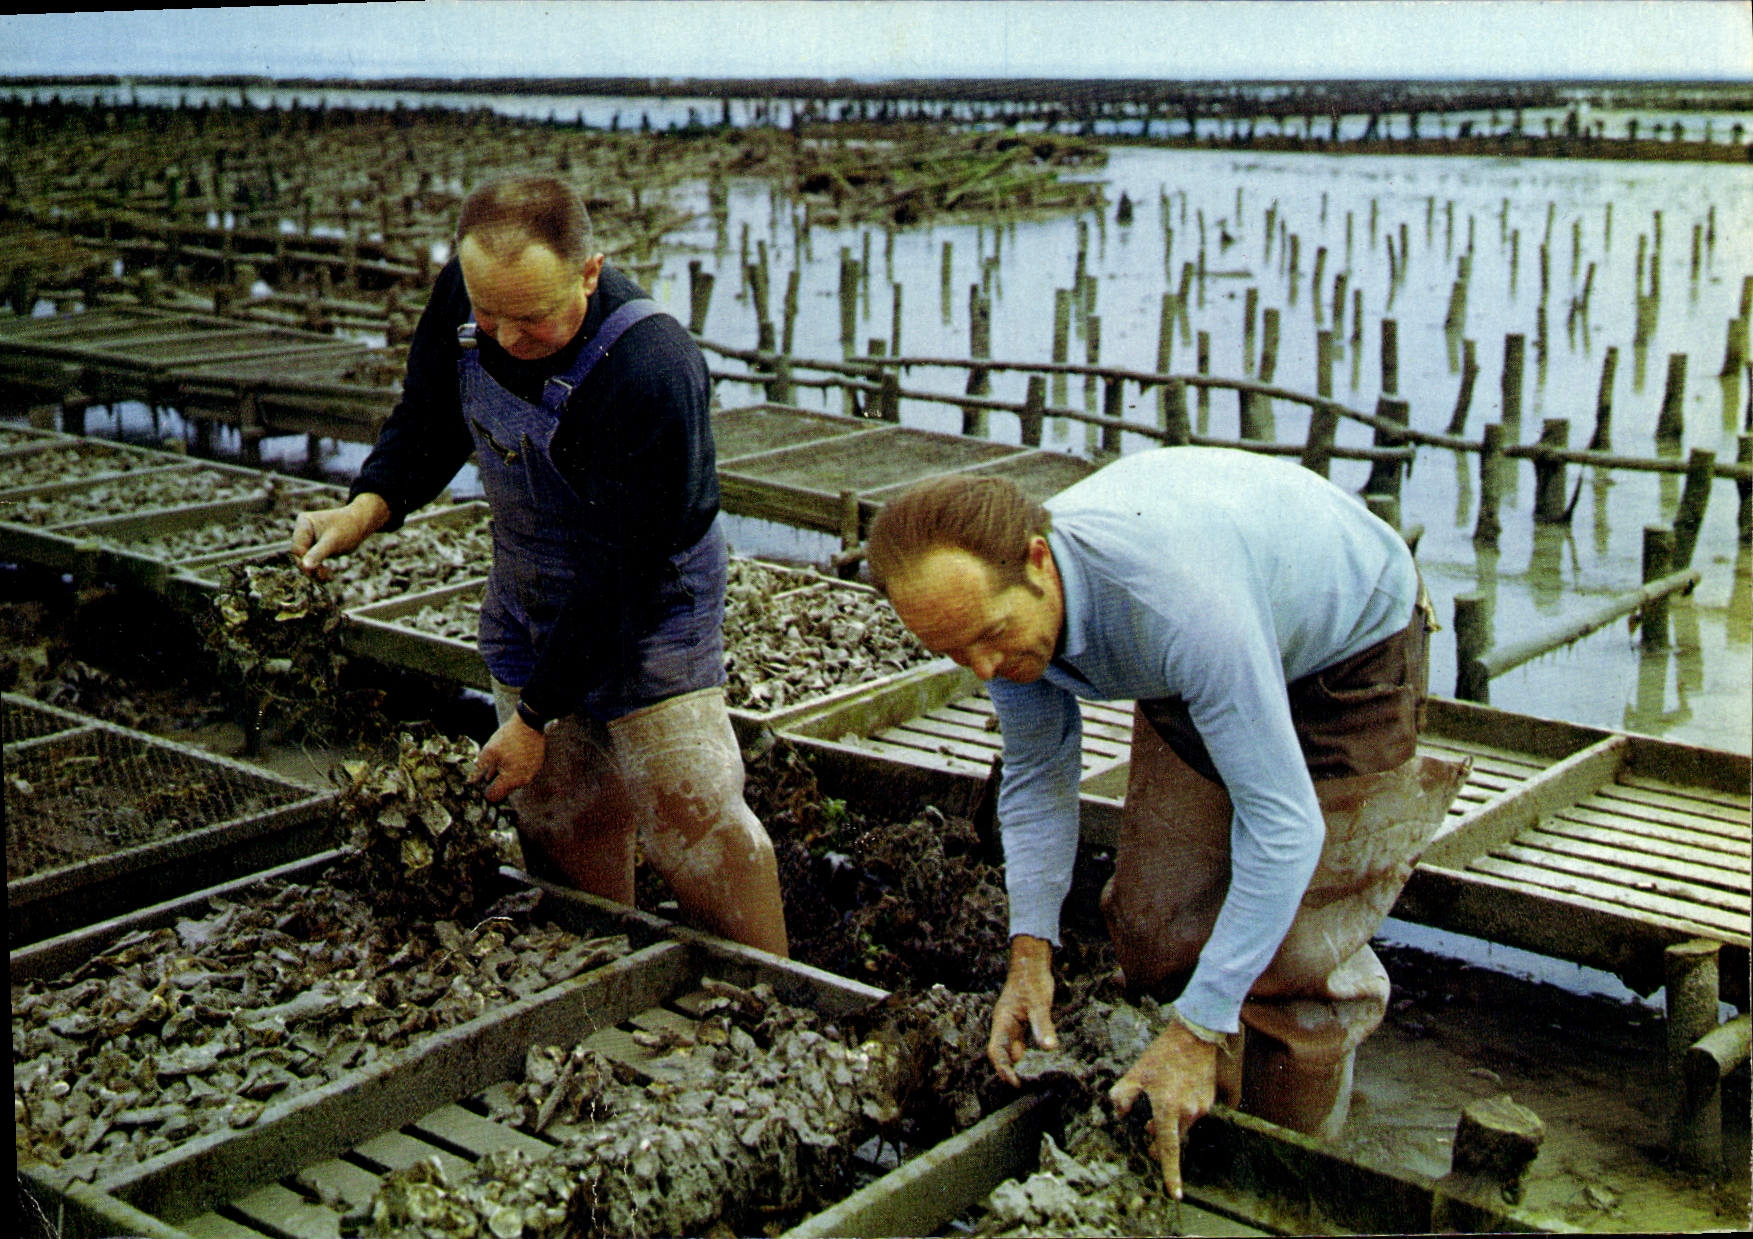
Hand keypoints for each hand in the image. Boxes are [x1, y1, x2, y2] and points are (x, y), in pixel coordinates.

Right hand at [291, 493, 389, 575]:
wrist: (361, 524)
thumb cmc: (349, 528)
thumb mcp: (334, 542)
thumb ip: (318, 553)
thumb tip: (305, 567)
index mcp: (304, 522)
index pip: (297, 547)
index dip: (305, 561)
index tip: (318, 572)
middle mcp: (302, 530)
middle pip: (299, 555)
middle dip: (311, 568)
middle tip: (324, 578)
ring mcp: (308, 539)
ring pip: (305, 561)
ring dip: (314, 572)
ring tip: (327, 579)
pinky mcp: (314, 547)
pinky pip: (312, 562)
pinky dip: (319, 570)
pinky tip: (329, 577)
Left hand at [472, 715, 545, 802]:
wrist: (529, 723)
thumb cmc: (508, 738)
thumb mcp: (489, 752)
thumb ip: (480, 769)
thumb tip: (471, 781)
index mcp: (511, 779)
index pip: (495, 796)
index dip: (486, 791)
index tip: (481, 782)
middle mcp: (523, 780)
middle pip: (505, 790)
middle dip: (496, 782)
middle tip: (488, 770)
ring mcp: (532, 773)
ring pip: (514, 781)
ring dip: (506, 775)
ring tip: (498, 762)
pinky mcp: (536, 765)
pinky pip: (523, 773)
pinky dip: (515, 769)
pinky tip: (509, 758)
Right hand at [988, 934, 1058, 1085]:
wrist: (1032, 964)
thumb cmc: (1032, 981)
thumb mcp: (1039, 1004)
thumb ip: (1043, 1026)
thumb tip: (1049, 1048)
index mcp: (1002, 1022)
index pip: (997, 1051)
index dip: (1003, 1069)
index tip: (1016, 1083)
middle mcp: (1004, 1026)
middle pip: (1002, 1055)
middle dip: (1011, 1072)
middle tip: (1028, 1087)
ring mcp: (1012, 1026)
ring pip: (1012, 1051)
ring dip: (1020, 1065)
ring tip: (1035, 1079)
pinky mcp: (1022, 1024)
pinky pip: (1022, 1044)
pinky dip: (1029, 1055)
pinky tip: (1041, 1062)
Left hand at [1108, 1021, 1218, 1200]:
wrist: (1195, 1036)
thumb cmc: (1163, 1054)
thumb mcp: (1136, 1073)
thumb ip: (1123, 1096)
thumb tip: (1120, 1114)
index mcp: (1168, 1108)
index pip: (1169, 1149)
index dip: (1171, 1174)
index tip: (1176, 1195)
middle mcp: (1187, 1112)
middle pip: (1173, 1140)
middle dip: (1161, 1144)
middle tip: (1148, 1138)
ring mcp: (1201, 1107)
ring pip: (1183, 1127)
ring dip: (1170, 1126)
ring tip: (1157, 1111)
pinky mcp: (1208, 1101)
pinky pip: (1192, 1115)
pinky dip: (1181, 1113)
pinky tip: (1173, 1095)